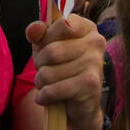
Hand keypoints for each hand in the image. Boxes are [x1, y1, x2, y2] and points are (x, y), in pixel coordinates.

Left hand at [25, 14, 106, 129]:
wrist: (77, 106)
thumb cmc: (61, 69)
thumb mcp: (46, 46)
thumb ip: (38, 33)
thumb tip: (33, 30)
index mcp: (87, 28)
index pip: (62, 23)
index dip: (46, 37)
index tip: (46, 46)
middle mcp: (96, 42)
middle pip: (51, 51)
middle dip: (39, 64)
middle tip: (44, 70)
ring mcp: (95, 63)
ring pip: (49, 72)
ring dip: (41, 82)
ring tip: (48, 85)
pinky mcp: (90, 85)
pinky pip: (54, 89)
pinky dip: (44, 96)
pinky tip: (47, 97)